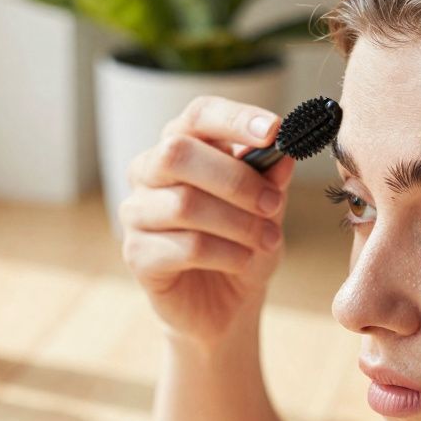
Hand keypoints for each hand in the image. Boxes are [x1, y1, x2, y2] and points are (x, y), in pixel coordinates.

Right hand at [119, 95, 296, 347]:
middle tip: (273, 203)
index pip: (198, 115)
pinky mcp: (137, 254)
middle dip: (235, 178)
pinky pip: (185, 246)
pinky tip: (244, 261)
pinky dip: (226, 253)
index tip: (274, 131)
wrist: (226, 306)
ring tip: (269, 241)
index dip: (234, 118)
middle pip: (177, 152)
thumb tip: (283, 153)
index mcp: (182, 146)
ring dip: (238, 223)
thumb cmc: (243, 244)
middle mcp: (149, 172)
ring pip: (184, 204)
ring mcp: (137, 213)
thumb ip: (271, 179)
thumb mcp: (268, 210)